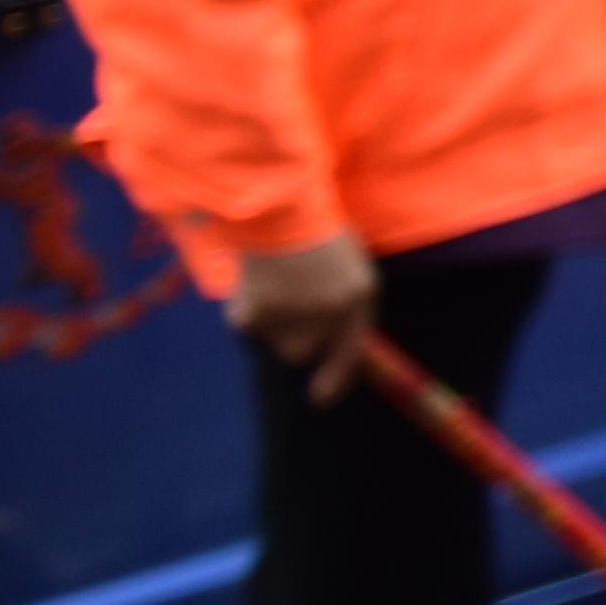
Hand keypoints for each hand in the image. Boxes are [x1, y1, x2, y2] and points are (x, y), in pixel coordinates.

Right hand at [233, 231, 384, 403]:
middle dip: (293, 336)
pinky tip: (251, 282)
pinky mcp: (256, 311)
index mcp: (360, 295)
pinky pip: (247, 326)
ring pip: (274, 340)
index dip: (337, 378)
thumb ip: (341, 300)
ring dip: (271, 323)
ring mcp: (293, 314)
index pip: (352, 350)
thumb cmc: (314, 227)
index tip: (320, 399)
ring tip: (272, 283)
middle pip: (302, 352)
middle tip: (285, 302)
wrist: (277, 205)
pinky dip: (245, 310)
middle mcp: (331, 312)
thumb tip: (328, 343)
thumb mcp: (346, 262)